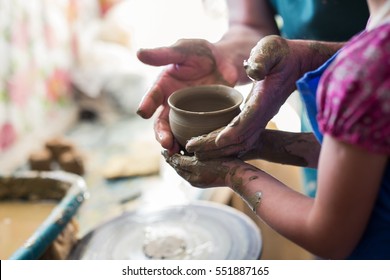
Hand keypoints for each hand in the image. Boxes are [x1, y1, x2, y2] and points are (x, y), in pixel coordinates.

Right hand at [137, 39, 237, 153]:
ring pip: (177, 132)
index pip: (152, 97)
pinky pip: (196, 133)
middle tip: (165, 143)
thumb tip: (139, 53)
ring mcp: (187, 114)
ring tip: (177, 152)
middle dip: (161, 133)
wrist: (226, 61)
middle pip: (162, 121)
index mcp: (164, 87)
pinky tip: (196, 152)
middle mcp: (172, 104)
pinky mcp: (202, 120)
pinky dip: (194, 143)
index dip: (146, 105)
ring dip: (175, 143)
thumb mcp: (183, 50)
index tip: (143, 112)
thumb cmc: (202, 53)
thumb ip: (164, 54)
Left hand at [162, 150, 245, 187]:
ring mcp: (203, 178)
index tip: (165, 145)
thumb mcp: (197, 163)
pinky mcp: (211, 175)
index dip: (169, 154)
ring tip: (180, 145)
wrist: (238, 174)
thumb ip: (182, 161)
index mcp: (189, 177)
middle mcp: (194, 180)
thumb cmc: (219, 167)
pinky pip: (197, 165)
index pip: (175, 164)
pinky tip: (196, 150)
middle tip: (170, 144)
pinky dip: (192, 158)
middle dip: (175, 155)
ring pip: (188, 165)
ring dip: (183, 156)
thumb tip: (170, 158)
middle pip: (180, 165)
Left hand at [186, 35, 329, 157]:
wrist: (298, 64)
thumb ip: (263, 58)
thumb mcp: (272, 48)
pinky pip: (241, 138)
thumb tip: (252, 71)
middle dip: (216, 145)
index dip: (233, 131)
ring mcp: (260, 119)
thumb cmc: (282, 54)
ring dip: (219, 150)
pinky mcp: (256, 119)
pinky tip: (208, 148)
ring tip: (196, 152)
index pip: (248, 119)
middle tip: (192, 148)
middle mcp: (262, 114)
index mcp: (264, 99)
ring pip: (240, 142)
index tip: (216, 141)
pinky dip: (225, 146)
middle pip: (240, 138)